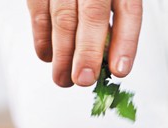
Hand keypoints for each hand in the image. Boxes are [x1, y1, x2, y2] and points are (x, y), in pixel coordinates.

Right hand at [26, 0, 142, 87]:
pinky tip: (49, 57)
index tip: (119, 70)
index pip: (128, 10)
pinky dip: (42, 39)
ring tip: (64, 79)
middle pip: (92, 14)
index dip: (124, 43)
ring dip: (62, 54)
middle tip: (83, 79)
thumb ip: (114, 27)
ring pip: (63, 17)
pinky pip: (38, 12)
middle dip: (87, 52)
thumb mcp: (112, 2)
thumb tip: (109, 66)